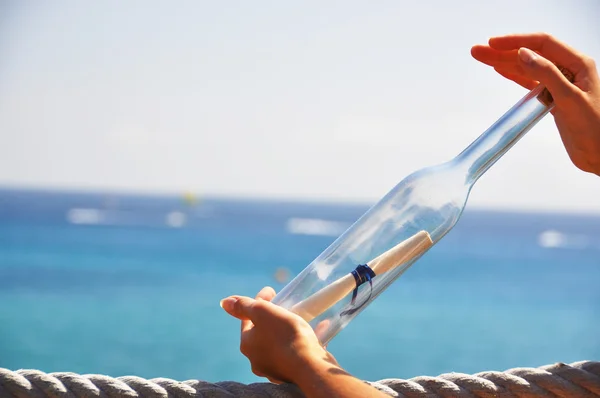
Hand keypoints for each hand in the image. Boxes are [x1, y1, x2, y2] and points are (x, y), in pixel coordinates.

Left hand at [220, 286, 338, 384]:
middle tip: (284, 306)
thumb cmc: (285, 335)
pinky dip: (301, 341)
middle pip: (262, 332)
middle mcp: (256, 359)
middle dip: (271, 318)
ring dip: (285, 331)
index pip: (247, 319)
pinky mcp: (292, 373)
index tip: (272, 292)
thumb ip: (244, 305)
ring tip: (299, 318)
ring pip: (278, 344)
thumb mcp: (262, 312)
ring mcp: (274, 368)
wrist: (309, 365)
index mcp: (247, 344)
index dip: (258, 302)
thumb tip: (225, 302)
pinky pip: (294, 352)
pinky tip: (316, 330)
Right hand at [471, 32, 599, 175]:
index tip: (494, 43)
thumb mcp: (570, 99)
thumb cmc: (594, 128)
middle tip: (479, 51)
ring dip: (504, 62)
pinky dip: (513, 75)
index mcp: (578, 64)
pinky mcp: (551, 98)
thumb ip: (547, 74)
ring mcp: (559, 84)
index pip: (542, 44)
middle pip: (530, 54)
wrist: (599, 154)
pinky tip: (499, 70)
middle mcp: (568, 70)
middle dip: (503, 51)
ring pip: (526, 67)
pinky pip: (529, 81)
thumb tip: (524, 54)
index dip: (516, 41)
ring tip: (482, 57)